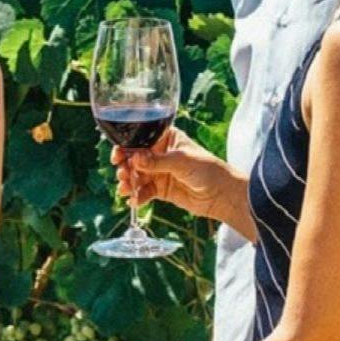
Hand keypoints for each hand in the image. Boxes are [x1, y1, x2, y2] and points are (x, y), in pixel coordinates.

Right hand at [115, 128, 238, 223]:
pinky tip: (133, 201)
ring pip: (136, 176)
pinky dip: (137, 196)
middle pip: (134, 158)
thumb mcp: (181, 161)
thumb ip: (157, 161)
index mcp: (166, 139)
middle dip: (125, 167)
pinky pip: (144, 192)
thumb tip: (135, 159)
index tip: (118, 155)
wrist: (221, 194)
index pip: (140, 140)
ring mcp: (159, 172)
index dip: (127, 147)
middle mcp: (160, 154)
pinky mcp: (161, 190)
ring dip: (128, 182)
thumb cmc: (207, 169)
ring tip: (125, 189)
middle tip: (122, 174)